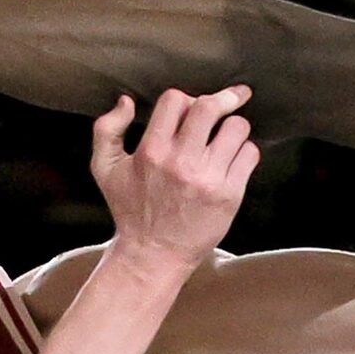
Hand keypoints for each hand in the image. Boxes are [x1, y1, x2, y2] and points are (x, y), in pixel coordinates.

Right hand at [89, 85, 259, 264]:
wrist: (153, 255)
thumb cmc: (130, 211)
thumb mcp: (105, 169)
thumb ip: (107, 129)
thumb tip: (126, 101)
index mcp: (152, 151)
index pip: (176, 100)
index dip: (185, 99)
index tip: (192, 107)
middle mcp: (181, 162)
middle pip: (210, 107)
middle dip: (222, 99)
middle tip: (231, 98)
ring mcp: (208, 179)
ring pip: (237, 128)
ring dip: (235, 127)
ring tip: (228, 137)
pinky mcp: (229, 195)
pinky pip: (250, 155)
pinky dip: (245, 151)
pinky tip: (234, 159)